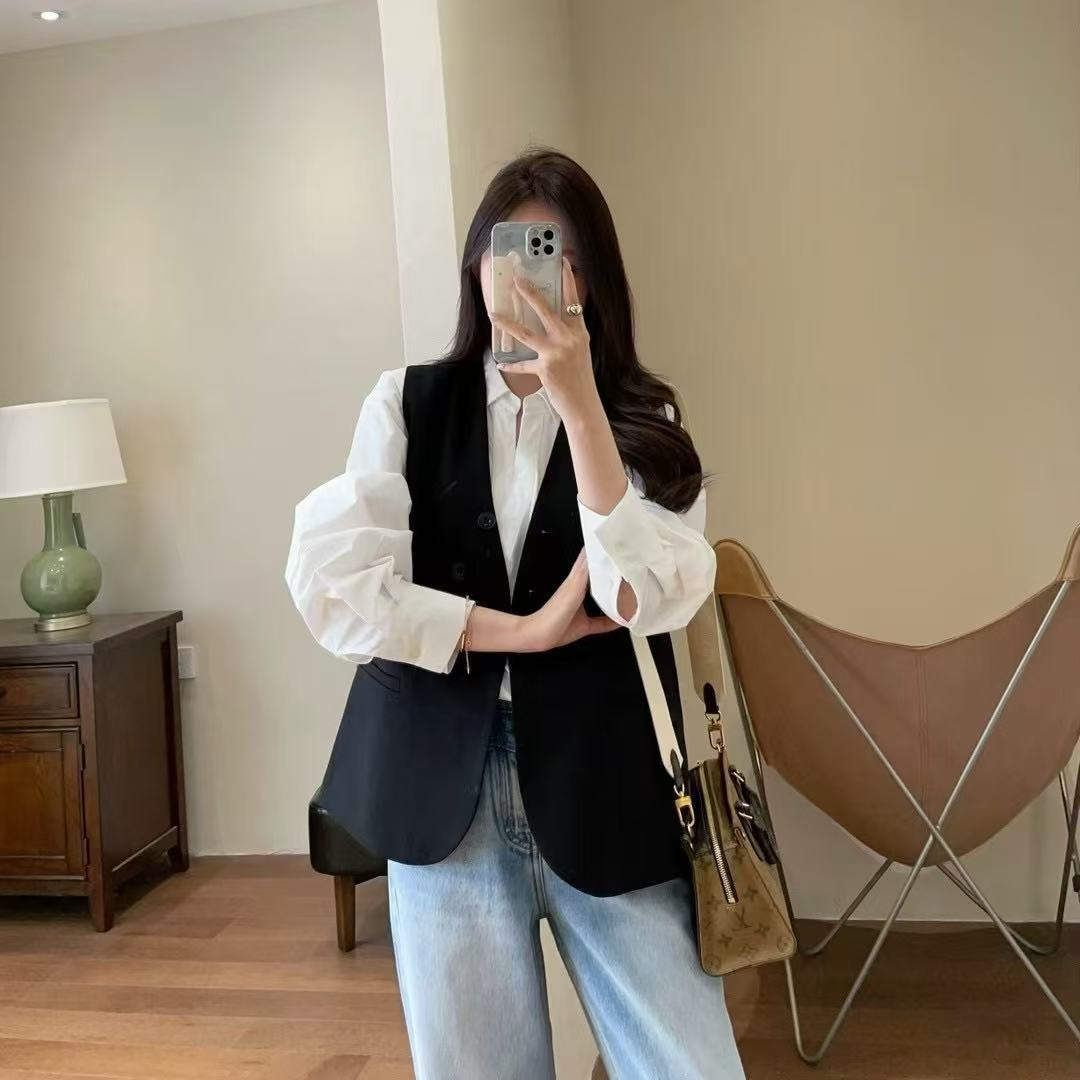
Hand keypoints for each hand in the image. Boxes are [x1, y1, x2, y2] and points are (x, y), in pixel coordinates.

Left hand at [488, 258, 600, 424]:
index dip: (568, 281)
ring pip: (527, 333)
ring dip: (508, 323)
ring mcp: (557, 354)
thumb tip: (552, 322)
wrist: (584, 405)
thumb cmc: (581, 379)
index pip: (573, 302)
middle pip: (546, 311)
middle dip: (530, 293)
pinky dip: (512, 365)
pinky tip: (501, 364)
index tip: (562, 262)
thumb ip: (568, 335)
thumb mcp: (580, 351)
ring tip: (494, 314)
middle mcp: (569, 340)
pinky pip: (523, 365)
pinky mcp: (545, 370)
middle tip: (517, 280)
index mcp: (579, 333)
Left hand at [519, 549, 618, 651]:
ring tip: (630, 591)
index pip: (589, 561)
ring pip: (602, 599)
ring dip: (614, 596)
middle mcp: (580, 592)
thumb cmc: (553, 614)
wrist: (539, 636)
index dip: (600, 552)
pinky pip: (602, 622)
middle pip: (599, 579)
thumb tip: (593, 555)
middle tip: (628, 567)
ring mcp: (582, 609)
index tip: (614, 544)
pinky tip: (623, 622)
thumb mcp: (572, 590)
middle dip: (612, 573)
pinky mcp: (584, 625)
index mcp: (576, 581)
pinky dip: (613, 622)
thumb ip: (583, 574)